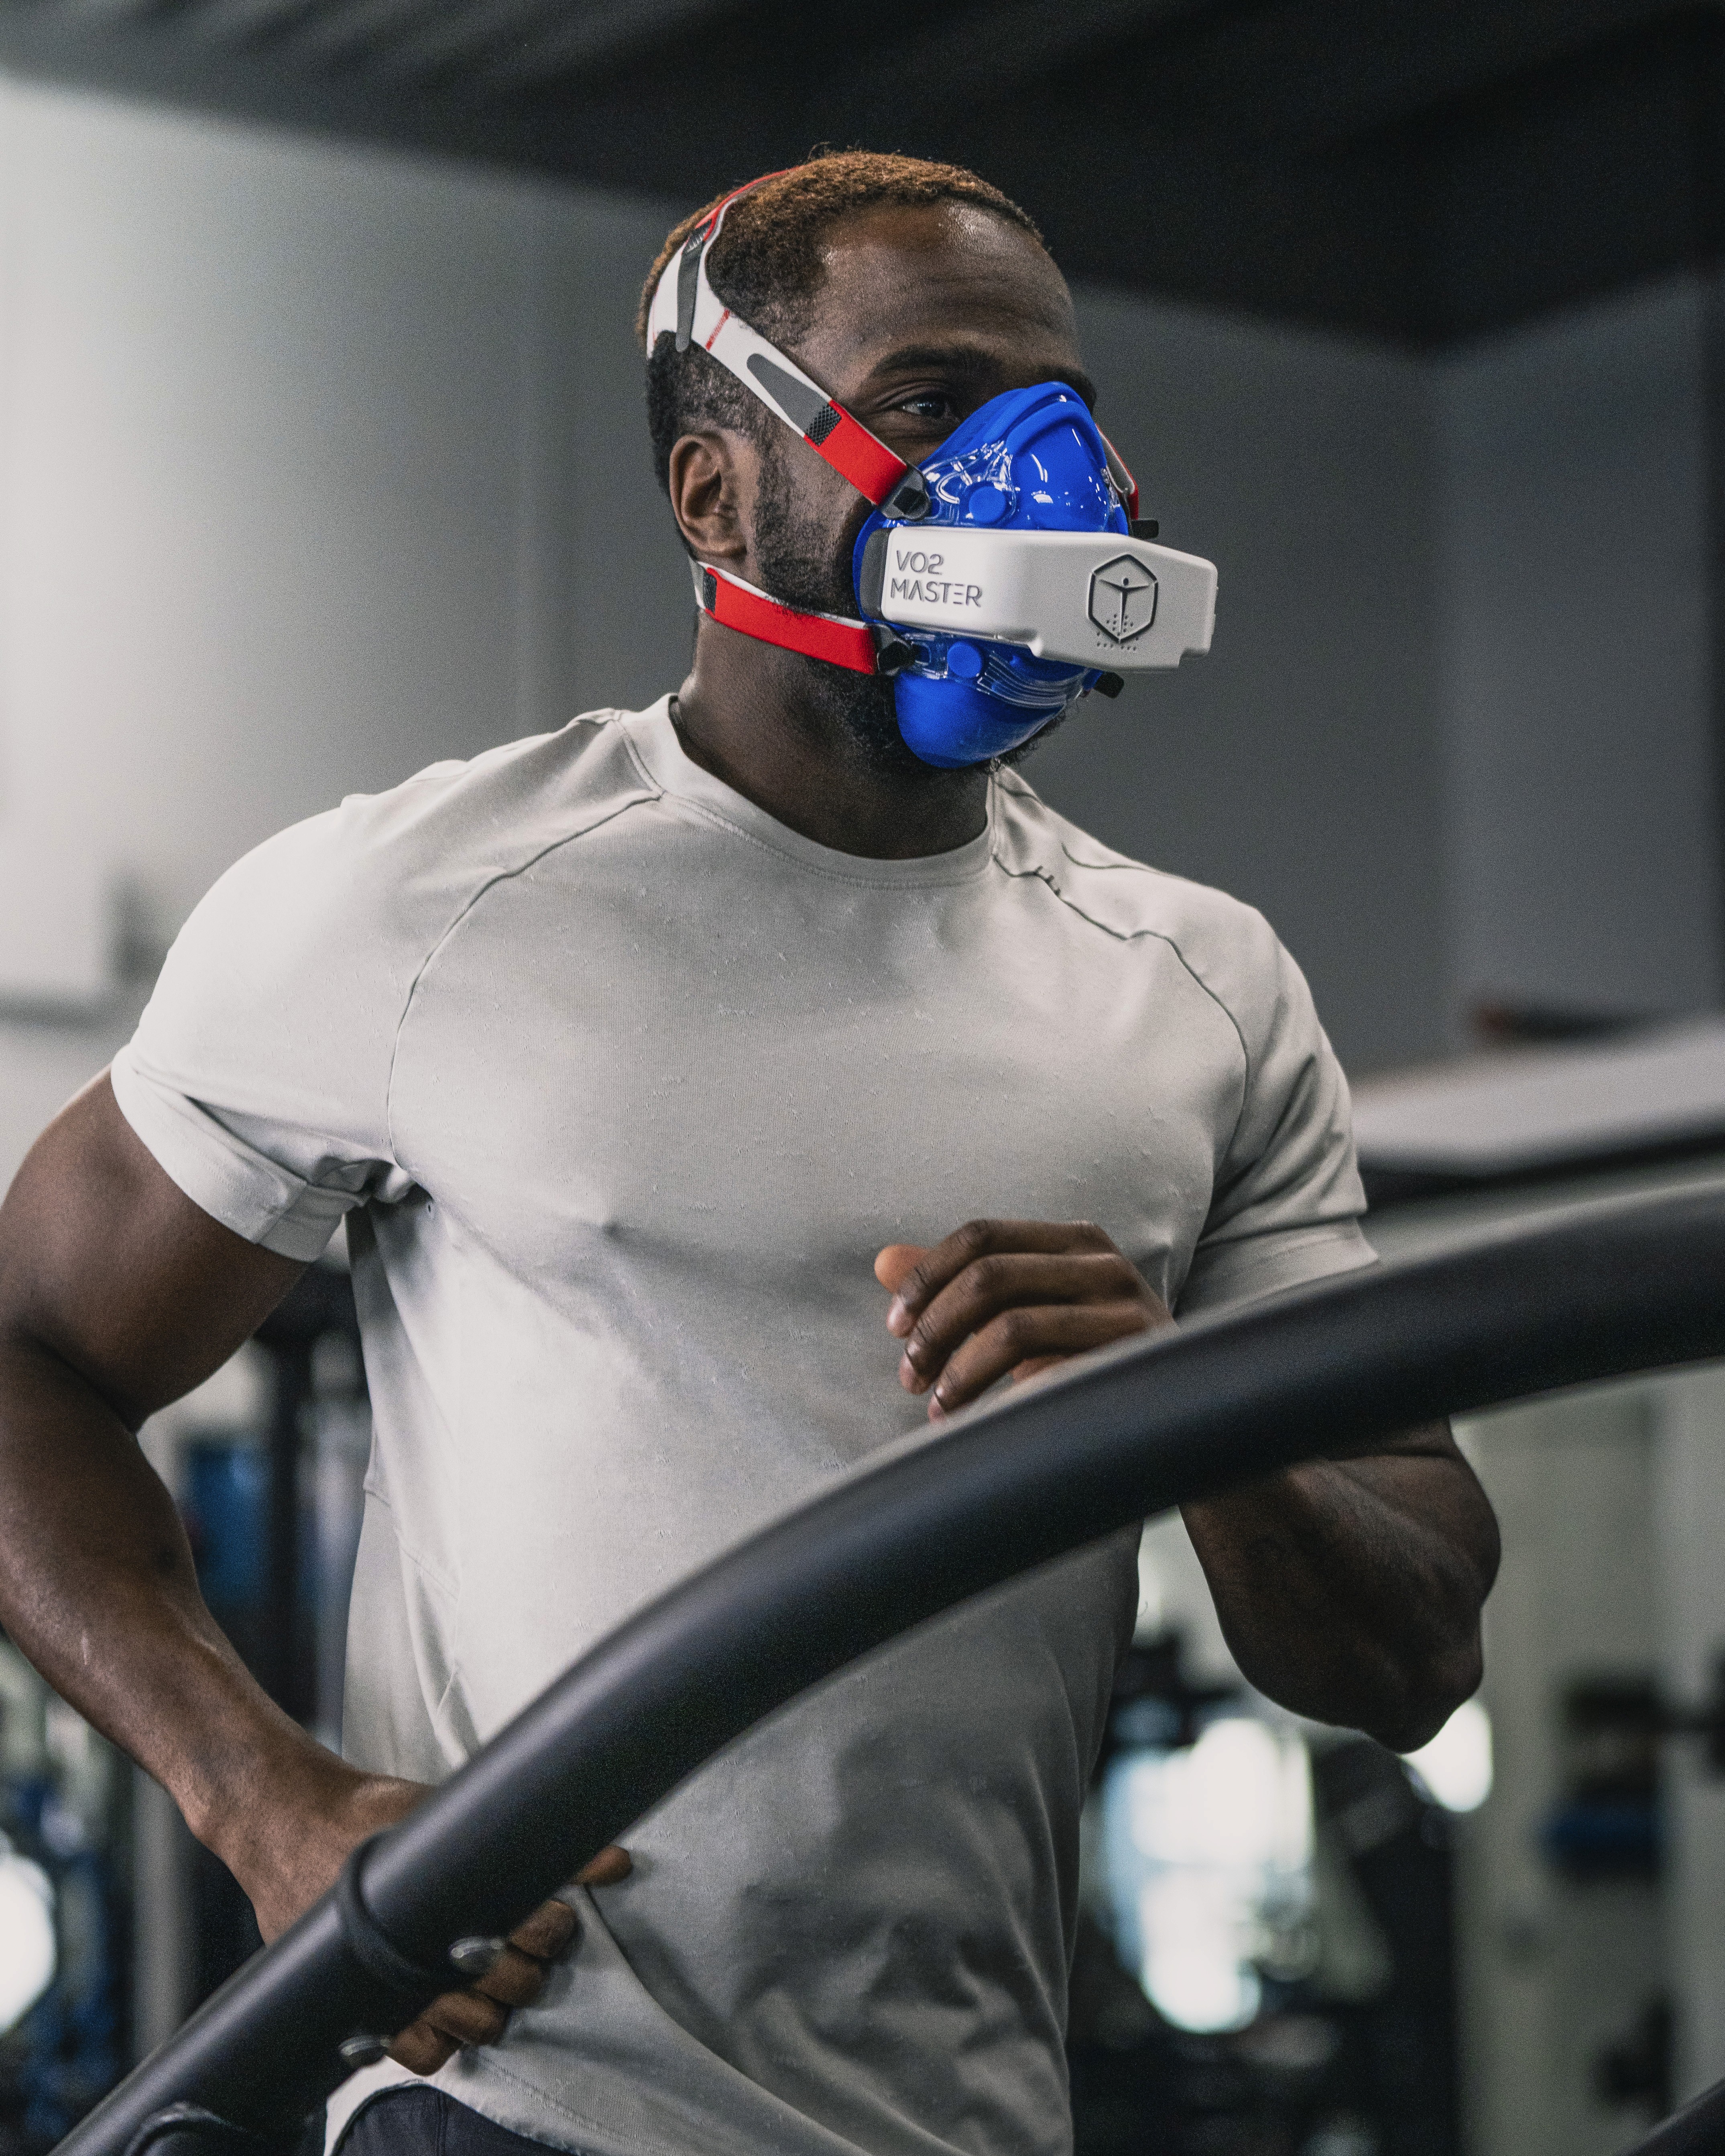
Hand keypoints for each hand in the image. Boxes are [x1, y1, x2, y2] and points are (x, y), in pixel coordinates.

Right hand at [221, 1752, 630, 2074]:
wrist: (291, 1825)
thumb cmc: (372, 1817)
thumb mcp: (450, 1813)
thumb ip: (537, 1842)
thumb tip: (617, 1860)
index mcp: (453, 1897)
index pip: (535, 1931)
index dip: (556, 1926)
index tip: (553, 1914)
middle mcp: (427, 1952)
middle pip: (514, 1985)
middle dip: (531, 1965)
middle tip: (522, 1942)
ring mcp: (396, 1990)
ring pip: (475, 2028)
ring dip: (494, 2007)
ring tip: (487, 1975)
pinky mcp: (365, 2013)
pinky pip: (421, 2055)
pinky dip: (442, 2043)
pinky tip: (447, 2012)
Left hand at [875, 1219, 1171, 1420]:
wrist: (1185, 1419)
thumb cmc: (1094, 1357)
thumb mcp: (1034, 1311)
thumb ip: (963, 1284)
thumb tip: (883, 1261)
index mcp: (1078, 1241)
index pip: (981, 1234)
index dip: (927, 1276)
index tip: (894, 1326)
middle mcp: (1107, 1266)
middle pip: (989, 1277)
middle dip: (934, 1329)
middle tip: (910, 1376)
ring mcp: (1126, 1315)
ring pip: (1013, 1328)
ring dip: (959, 1373)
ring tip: (938, 1409)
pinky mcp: (1133, 1367)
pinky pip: (1049, 1378)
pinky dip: (1002, 1403)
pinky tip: (981, 1429)